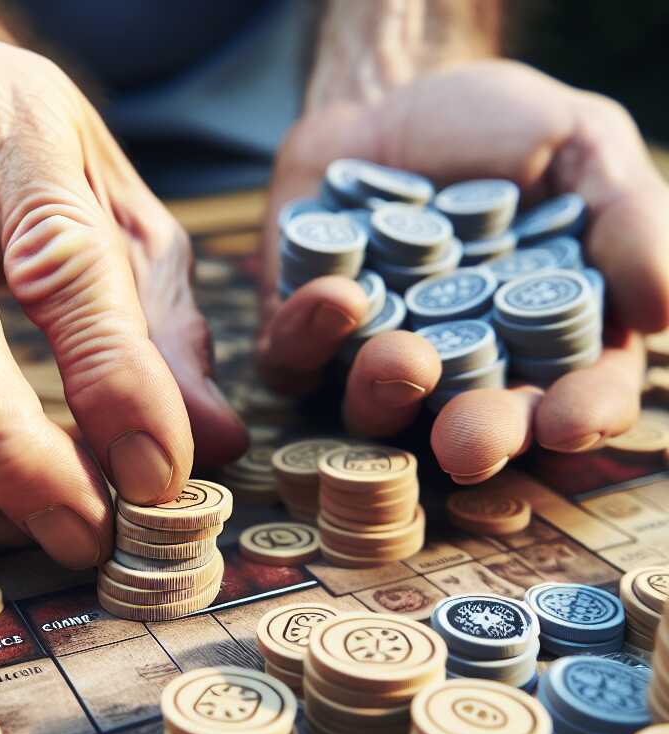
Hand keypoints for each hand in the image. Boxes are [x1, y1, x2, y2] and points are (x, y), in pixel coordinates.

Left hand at [259, 60, 668, 483]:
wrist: (387, 97)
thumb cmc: (496, 129)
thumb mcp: (583, 145)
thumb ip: (628, 219)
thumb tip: (661, 311)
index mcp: (541, 339)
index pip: (573, 396)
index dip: (577, 414)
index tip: (570, 421)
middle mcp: (460, 365)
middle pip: (474, 424)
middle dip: (479, 435)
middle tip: (473, 443)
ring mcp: (375, 358)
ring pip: (375, 409)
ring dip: (388, 393)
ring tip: (403, 358)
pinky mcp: (302, 337)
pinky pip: (294, 361)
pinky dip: (311, 336)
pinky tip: (339, 296)